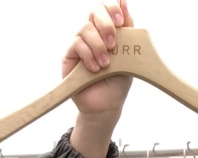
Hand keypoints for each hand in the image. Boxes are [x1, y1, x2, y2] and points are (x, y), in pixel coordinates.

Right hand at [65, 2, 133, 157]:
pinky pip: (77, 44)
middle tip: (113, 43)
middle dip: (106, 24)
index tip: (121, 21)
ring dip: (98, 46)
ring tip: (105, 65)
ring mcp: (80, 45)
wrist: (107, 106)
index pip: (106, 8)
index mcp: (108, 31)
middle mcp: (93, 35)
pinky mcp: (69, 57)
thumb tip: (124, 1)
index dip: (113, 9)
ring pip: (85, 29)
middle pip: (94, 11)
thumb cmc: (117, 82)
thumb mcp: (128, 55)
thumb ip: (128, 30)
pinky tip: (95, 69)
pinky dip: (88, 55)